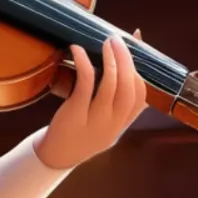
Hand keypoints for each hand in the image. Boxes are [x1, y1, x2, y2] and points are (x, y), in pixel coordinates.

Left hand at [34, 31, 147, 169]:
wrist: (55, 157)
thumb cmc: (80, 133)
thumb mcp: (106, 123)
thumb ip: (117, 101)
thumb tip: (126, 68)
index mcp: (121, 124)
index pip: (141, 97)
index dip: (141, 70)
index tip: (135, 48)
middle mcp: (112, 124)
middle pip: (129, 89)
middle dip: (127, 61)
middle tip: (118, 40)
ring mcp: (95, 121)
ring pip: (110, 87)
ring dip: (111, 60)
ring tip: (106, 42)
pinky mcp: (74, 114)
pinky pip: (85, 85)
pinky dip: (84, 64)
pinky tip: (78, 50)